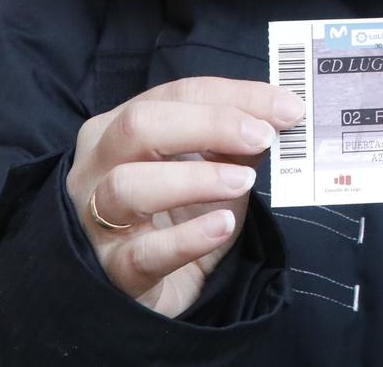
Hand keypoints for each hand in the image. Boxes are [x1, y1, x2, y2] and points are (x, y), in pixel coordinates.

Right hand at [65, 77, 306, 317]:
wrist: (160, 287)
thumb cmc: (182, 214)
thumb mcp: (215, 167)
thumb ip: (240, 139)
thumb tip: (283, 112)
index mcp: (117, 129)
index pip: (174, 95)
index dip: (234, 96)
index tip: (288, 107)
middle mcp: (95, 168)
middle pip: (139, 127)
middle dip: (208, 125)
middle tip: (263, 137)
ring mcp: (94, 221)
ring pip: (127, 186)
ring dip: (195, 178)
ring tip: (246, 181)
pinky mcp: (110, 272)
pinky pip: (141, 253)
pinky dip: (186, 238)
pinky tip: (223, 226)